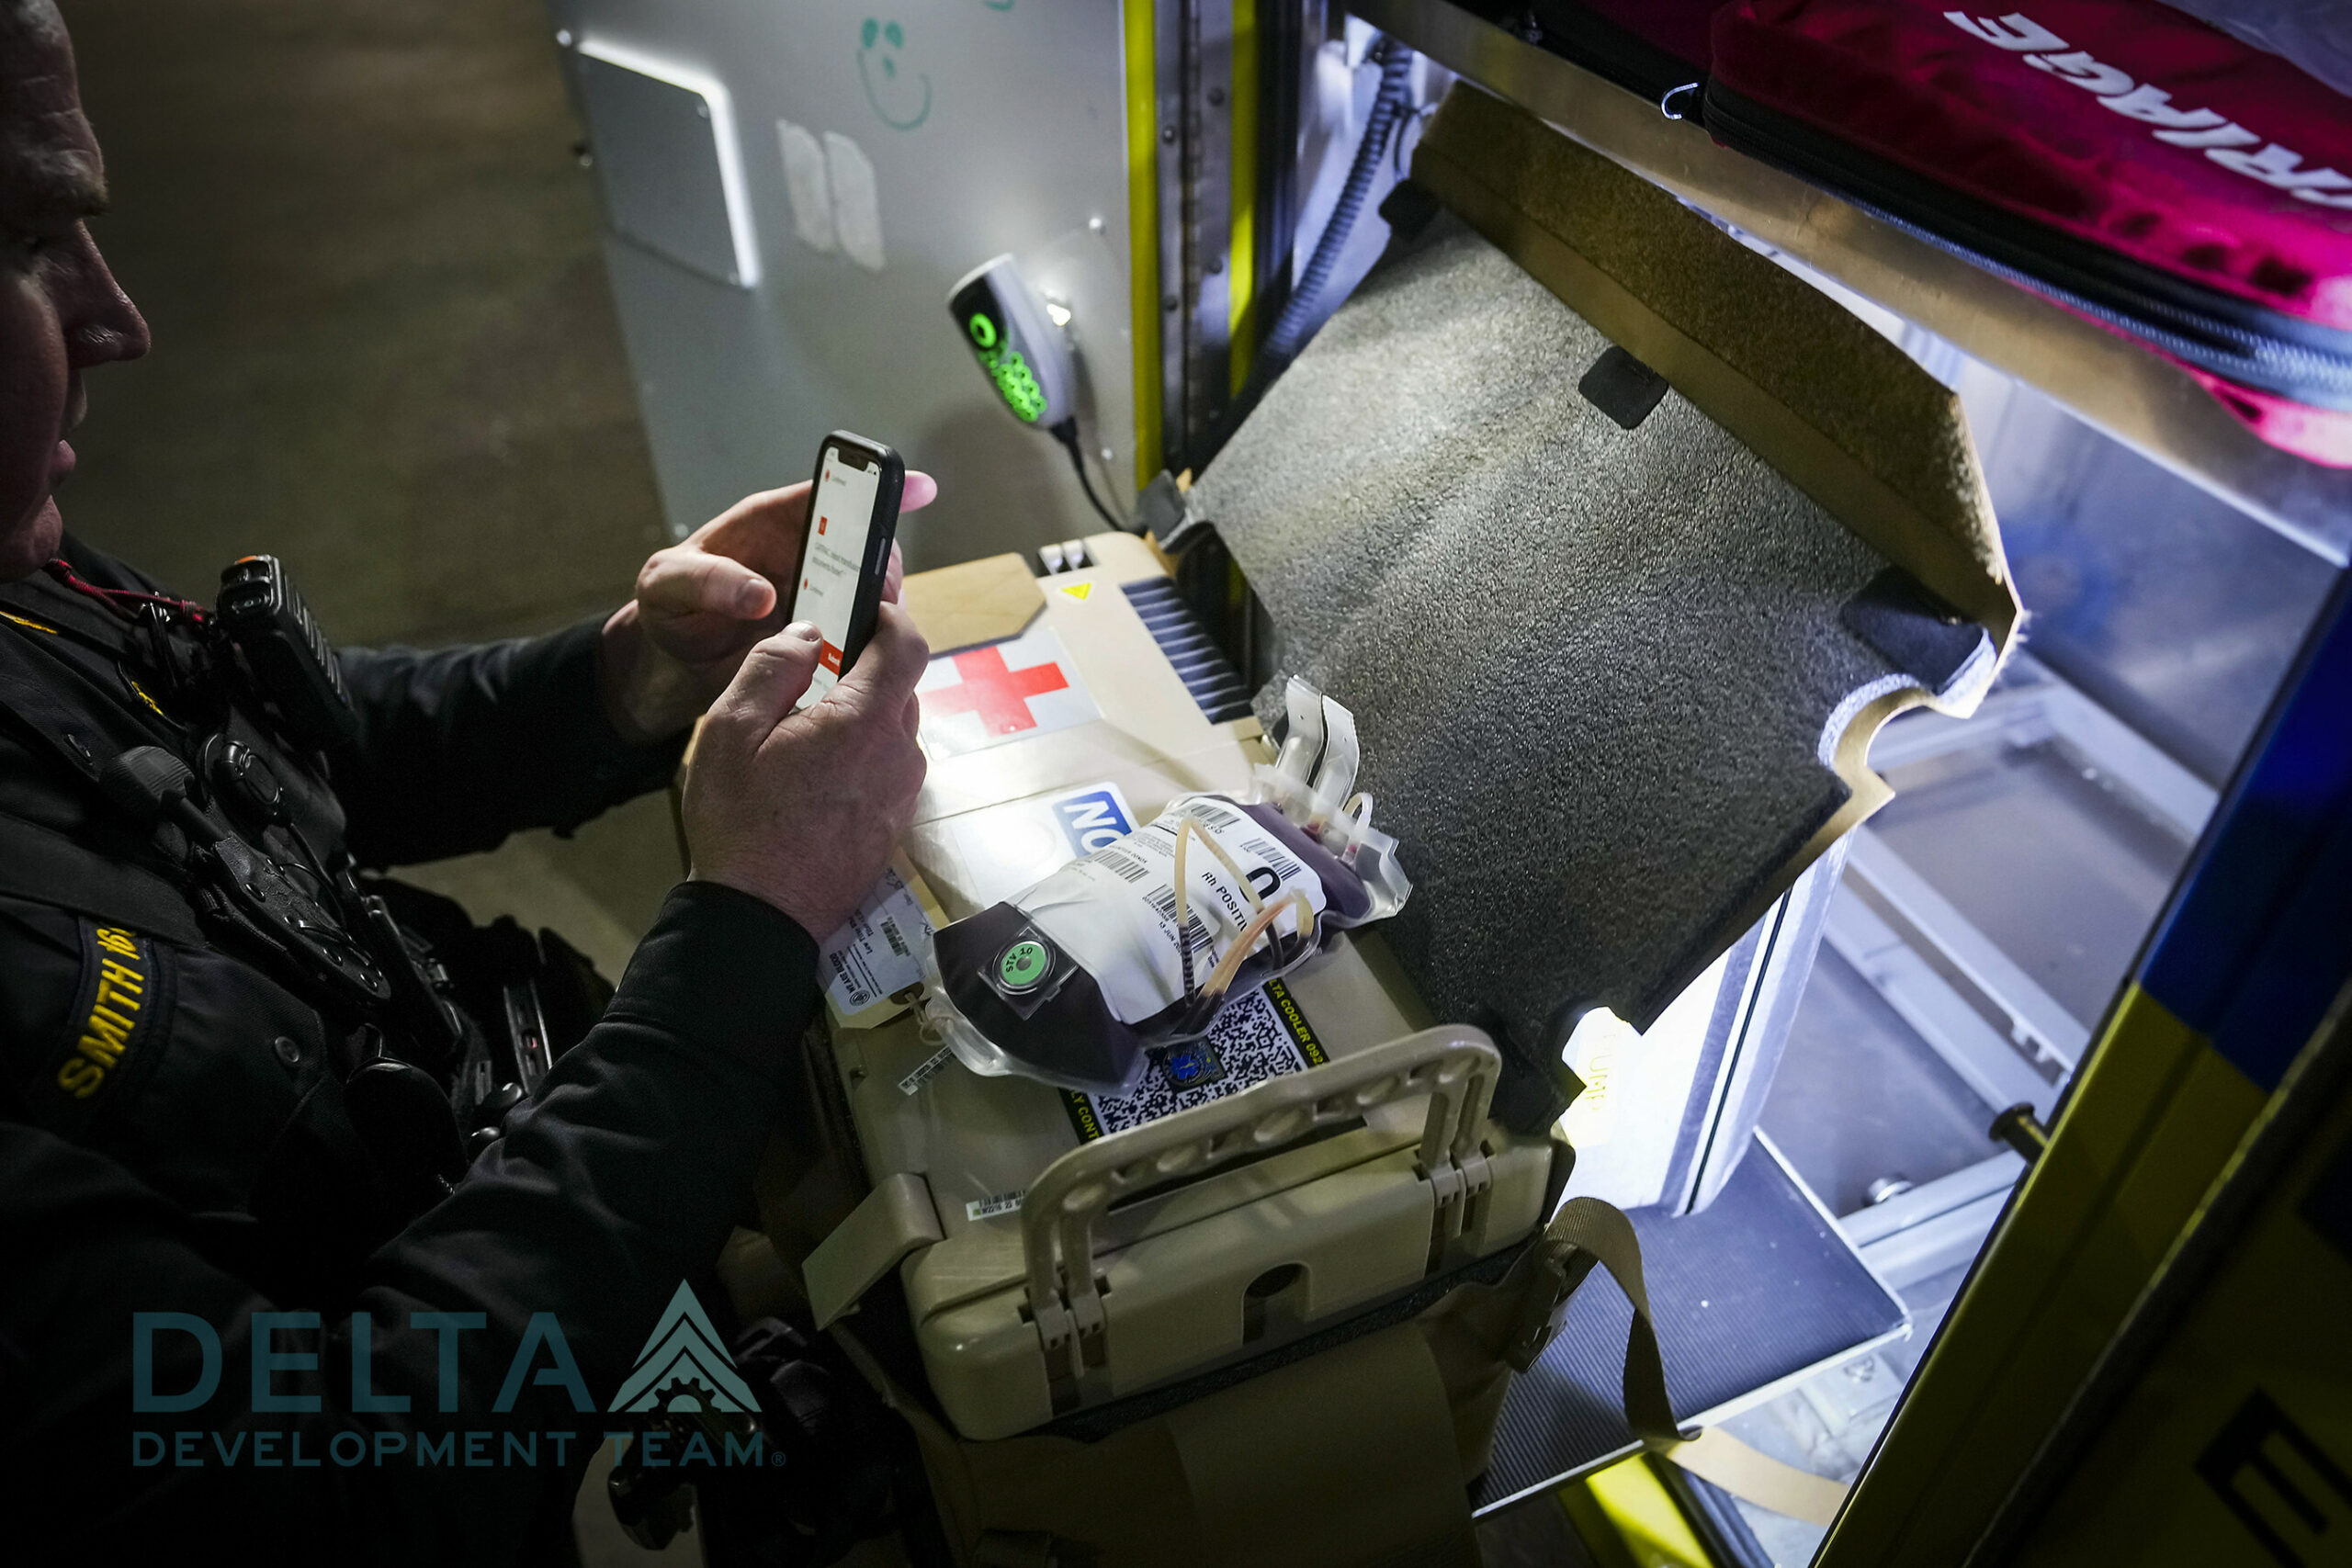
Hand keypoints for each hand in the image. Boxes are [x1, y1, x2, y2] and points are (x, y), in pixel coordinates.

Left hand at [598, 474, 937, 743]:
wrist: (674, 661)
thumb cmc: (671, 607)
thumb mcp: (668, 585)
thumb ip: (708, 582)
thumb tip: (760, 594)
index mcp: (772, 524)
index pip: (831, 494)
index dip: (876, 487)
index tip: (919, 487)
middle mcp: (808, 554)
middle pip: (869, 546)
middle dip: (883, 567)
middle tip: (874, 598)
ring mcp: (824, 595)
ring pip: (878, 592)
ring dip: (881, 612)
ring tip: (857, 636)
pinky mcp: (830, 634)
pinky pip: (868, 634)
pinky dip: (873, 647)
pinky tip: (858, 660)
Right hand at [681, 605, 929, 938]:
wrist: (760, 916)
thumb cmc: (739, 824)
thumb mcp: (730, 730)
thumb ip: (773, 667)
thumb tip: (809, 635)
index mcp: (863, 722)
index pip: (908, 645)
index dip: (893, 615)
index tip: (869, 607)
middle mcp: (899, 755)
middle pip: (901, 687)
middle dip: (866, 668)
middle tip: (817, 669)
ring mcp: (902, 793)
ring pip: (895, 729)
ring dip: (861, 715)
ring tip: (806, 728)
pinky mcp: (894, 824)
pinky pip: (888, 768)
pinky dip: (862, 754)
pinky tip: (816, 773)